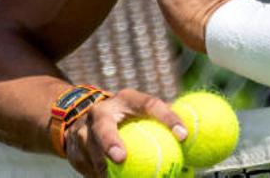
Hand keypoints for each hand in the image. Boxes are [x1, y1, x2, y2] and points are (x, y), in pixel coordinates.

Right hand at [64, 89, 186, 176]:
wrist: (80, 118)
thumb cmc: (126, 116)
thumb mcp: (143, 111)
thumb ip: (165, 120)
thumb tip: (195, 136)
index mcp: (126, 99)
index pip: (150, 104)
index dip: (167, 118)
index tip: (183, 135)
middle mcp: (101, 112)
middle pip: (103, 126)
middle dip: (110, 141)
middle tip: (122, 158)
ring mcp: (83, 131)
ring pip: (91, 151)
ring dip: (103, 167)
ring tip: (114, 176)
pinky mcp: (74, 149)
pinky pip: (89, 168)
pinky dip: (101, 176)